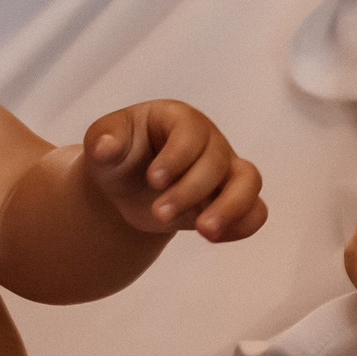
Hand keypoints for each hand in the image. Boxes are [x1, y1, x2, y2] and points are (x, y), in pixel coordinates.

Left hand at [82, 102, 266, 239]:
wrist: (125, 187)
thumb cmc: (117, 156)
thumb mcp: (101, 143)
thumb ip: (102, 140)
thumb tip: (105, 147)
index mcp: (178, 119)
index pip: (191, 131)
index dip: (176, 157)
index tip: (153, 179)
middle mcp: (208, 141)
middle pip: (216, 161)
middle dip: (189, 191)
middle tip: (158, 213)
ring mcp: (224, 169)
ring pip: (249, 181)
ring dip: (230, 208)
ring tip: (204, 231)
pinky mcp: (230, 199)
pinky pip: (255, 210)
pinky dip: (242, 225)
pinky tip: (212, 237)